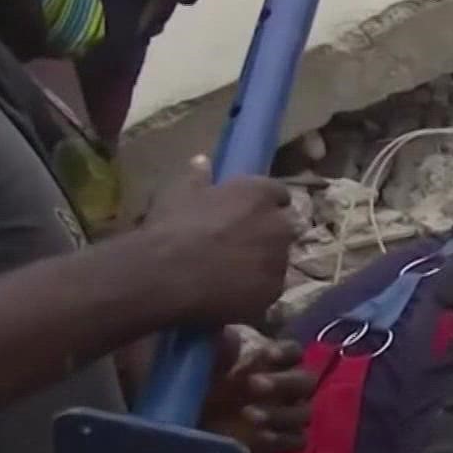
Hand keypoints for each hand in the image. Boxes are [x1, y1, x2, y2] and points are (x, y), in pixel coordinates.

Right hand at [144, 155, 295, 326]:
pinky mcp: (275, 290)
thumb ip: (197, 177)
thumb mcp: (178, 194)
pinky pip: (270, 286)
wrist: (168, 276)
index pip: (278, 192)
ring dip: (264, 260)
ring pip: (279, 258)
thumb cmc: (172, 228)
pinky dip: (257, 287)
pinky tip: (235, 291)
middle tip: (241, 242)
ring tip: (235, 270)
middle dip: (268, 232)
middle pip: (283, 226)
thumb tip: (203, 161)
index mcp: (259, 195)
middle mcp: (279, 224)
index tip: (250, 208)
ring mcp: (280, 260)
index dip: (265, 201)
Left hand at [201, 328, 315, 452]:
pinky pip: (297, 440)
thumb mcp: (208, 356)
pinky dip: (282, 438)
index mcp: (274, 361)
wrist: (191, 419)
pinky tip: (259, 436)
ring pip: (303, 413)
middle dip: (283, 382)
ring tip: (248, 414)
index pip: (294, 352)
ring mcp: (288, 415)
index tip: (266, 354)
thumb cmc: (203, 379)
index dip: (285, 352)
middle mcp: (288, 387)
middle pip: (305, 381)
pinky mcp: (282, 442)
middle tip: (253, 384)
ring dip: (280, 413)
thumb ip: (222, 346)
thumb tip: (229, 336)